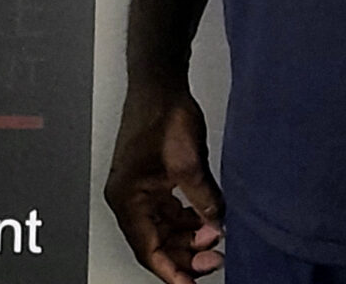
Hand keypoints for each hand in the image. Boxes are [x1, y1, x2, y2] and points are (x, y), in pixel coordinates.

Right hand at [105, 80, 223, 280]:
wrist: (161, 82)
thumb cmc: (162, 113)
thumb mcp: (188, 164)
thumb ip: (204, 200)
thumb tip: (218, 225)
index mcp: (127, 197)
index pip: (149, 250)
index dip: (173, 272)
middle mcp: (130, 196)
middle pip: (157, 243)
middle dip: (186, 254)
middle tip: (215, 258)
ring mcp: (141, 188)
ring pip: (165, 229)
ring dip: (190, 237)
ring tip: (216, 237)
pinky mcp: (153, 180)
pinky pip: (170, 212)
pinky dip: (189, 220)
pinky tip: (209, 219)